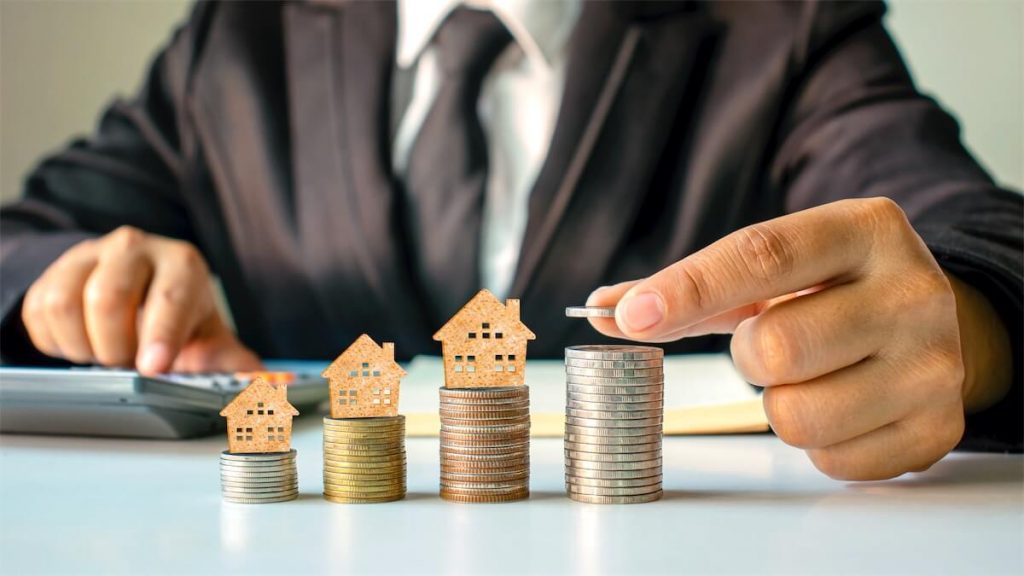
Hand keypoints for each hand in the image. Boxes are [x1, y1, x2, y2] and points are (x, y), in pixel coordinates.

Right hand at [22, 226, 261, 374]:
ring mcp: (89, 255)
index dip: (161, 334)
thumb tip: (264, 389)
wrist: (136, 294)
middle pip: (109, 297)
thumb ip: (236, 367)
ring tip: (106, 356)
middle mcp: (135, 248)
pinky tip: (83, 345)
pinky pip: (39, 312)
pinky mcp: (53, 271)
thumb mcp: (209, 340)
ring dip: (83, 345)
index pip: (170, 297)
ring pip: (65, 303)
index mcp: (182, 264)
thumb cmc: (177, 319)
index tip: (153, 368)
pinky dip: (57, 343)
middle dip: (115, 347)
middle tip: (127, 366)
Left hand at [587, 198, 1009, 479]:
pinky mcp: (938, 427)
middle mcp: (912, 291)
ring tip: (810, 378)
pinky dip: (817, 444)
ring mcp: (934, 364)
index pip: (763, 255)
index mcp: (864, 230)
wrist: (935, 324)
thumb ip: (688, 289)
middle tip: (770, 346)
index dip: (688, 288)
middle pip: (774, 347)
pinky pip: (830, 460)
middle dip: (747, 357)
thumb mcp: (771, 273)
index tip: (631, 317)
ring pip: (796, 416)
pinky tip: (843, 407)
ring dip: (780, 405)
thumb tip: (602, 310)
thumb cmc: (830, 292)